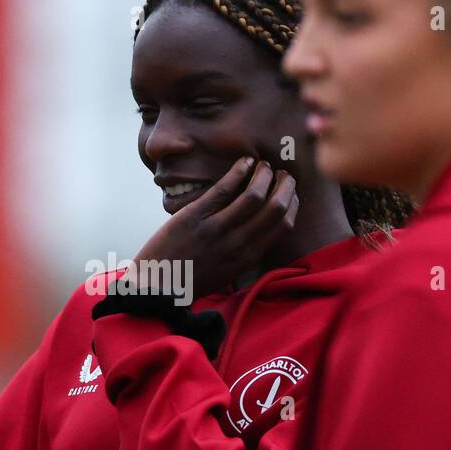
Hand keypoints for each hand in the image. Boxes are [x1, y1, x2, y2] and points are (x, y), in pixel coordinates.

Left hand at [129, 157, 299, 298]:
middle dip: (284, 185)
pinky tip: (244, 162)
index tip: (291, 191)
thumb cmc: (193, 279)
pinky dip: (239, 171)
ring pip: (253, 195)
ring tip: (264, 165)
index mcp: (248, 258)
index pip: (283, 226)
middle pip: (274, 208)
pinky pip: (223, 189)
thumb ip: (246, 252)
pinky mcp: (194, 217)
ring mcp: (216, 230)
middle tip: (283, 173)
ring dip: (264, 174)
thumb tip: (263, 229)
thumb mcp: (227, 272)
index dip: (292, 203)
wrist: (158, 288)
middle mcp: (237, 244)